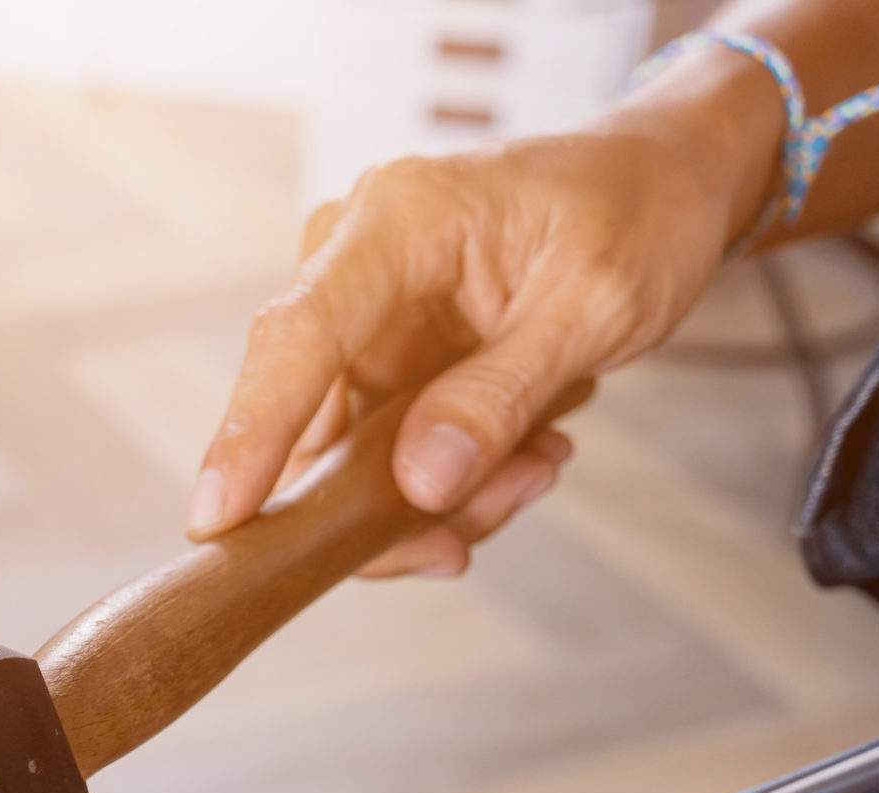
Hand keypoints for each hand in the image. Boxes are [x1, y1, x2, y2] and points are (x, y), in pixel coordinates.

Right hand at [189, 110, 746, 543]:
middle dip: (390, 501)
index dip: (252, 432)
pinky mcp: (383, 369)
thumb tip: (418, 485)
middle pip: (315, 420)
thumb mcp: (596, 305)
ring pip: (350, 460)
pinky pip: (385, 460)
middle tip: (492, 516)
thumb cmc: (636, 215)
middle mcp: (355, 268)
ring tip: (537, 469)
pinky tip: (524, 459)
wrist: (662, 187)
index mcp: (395, 220)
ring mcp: (363, 325)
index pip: (298, 335)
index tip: (216, 519)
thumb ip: (502, 395)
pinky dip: (451, 484)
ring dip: (439, 499)